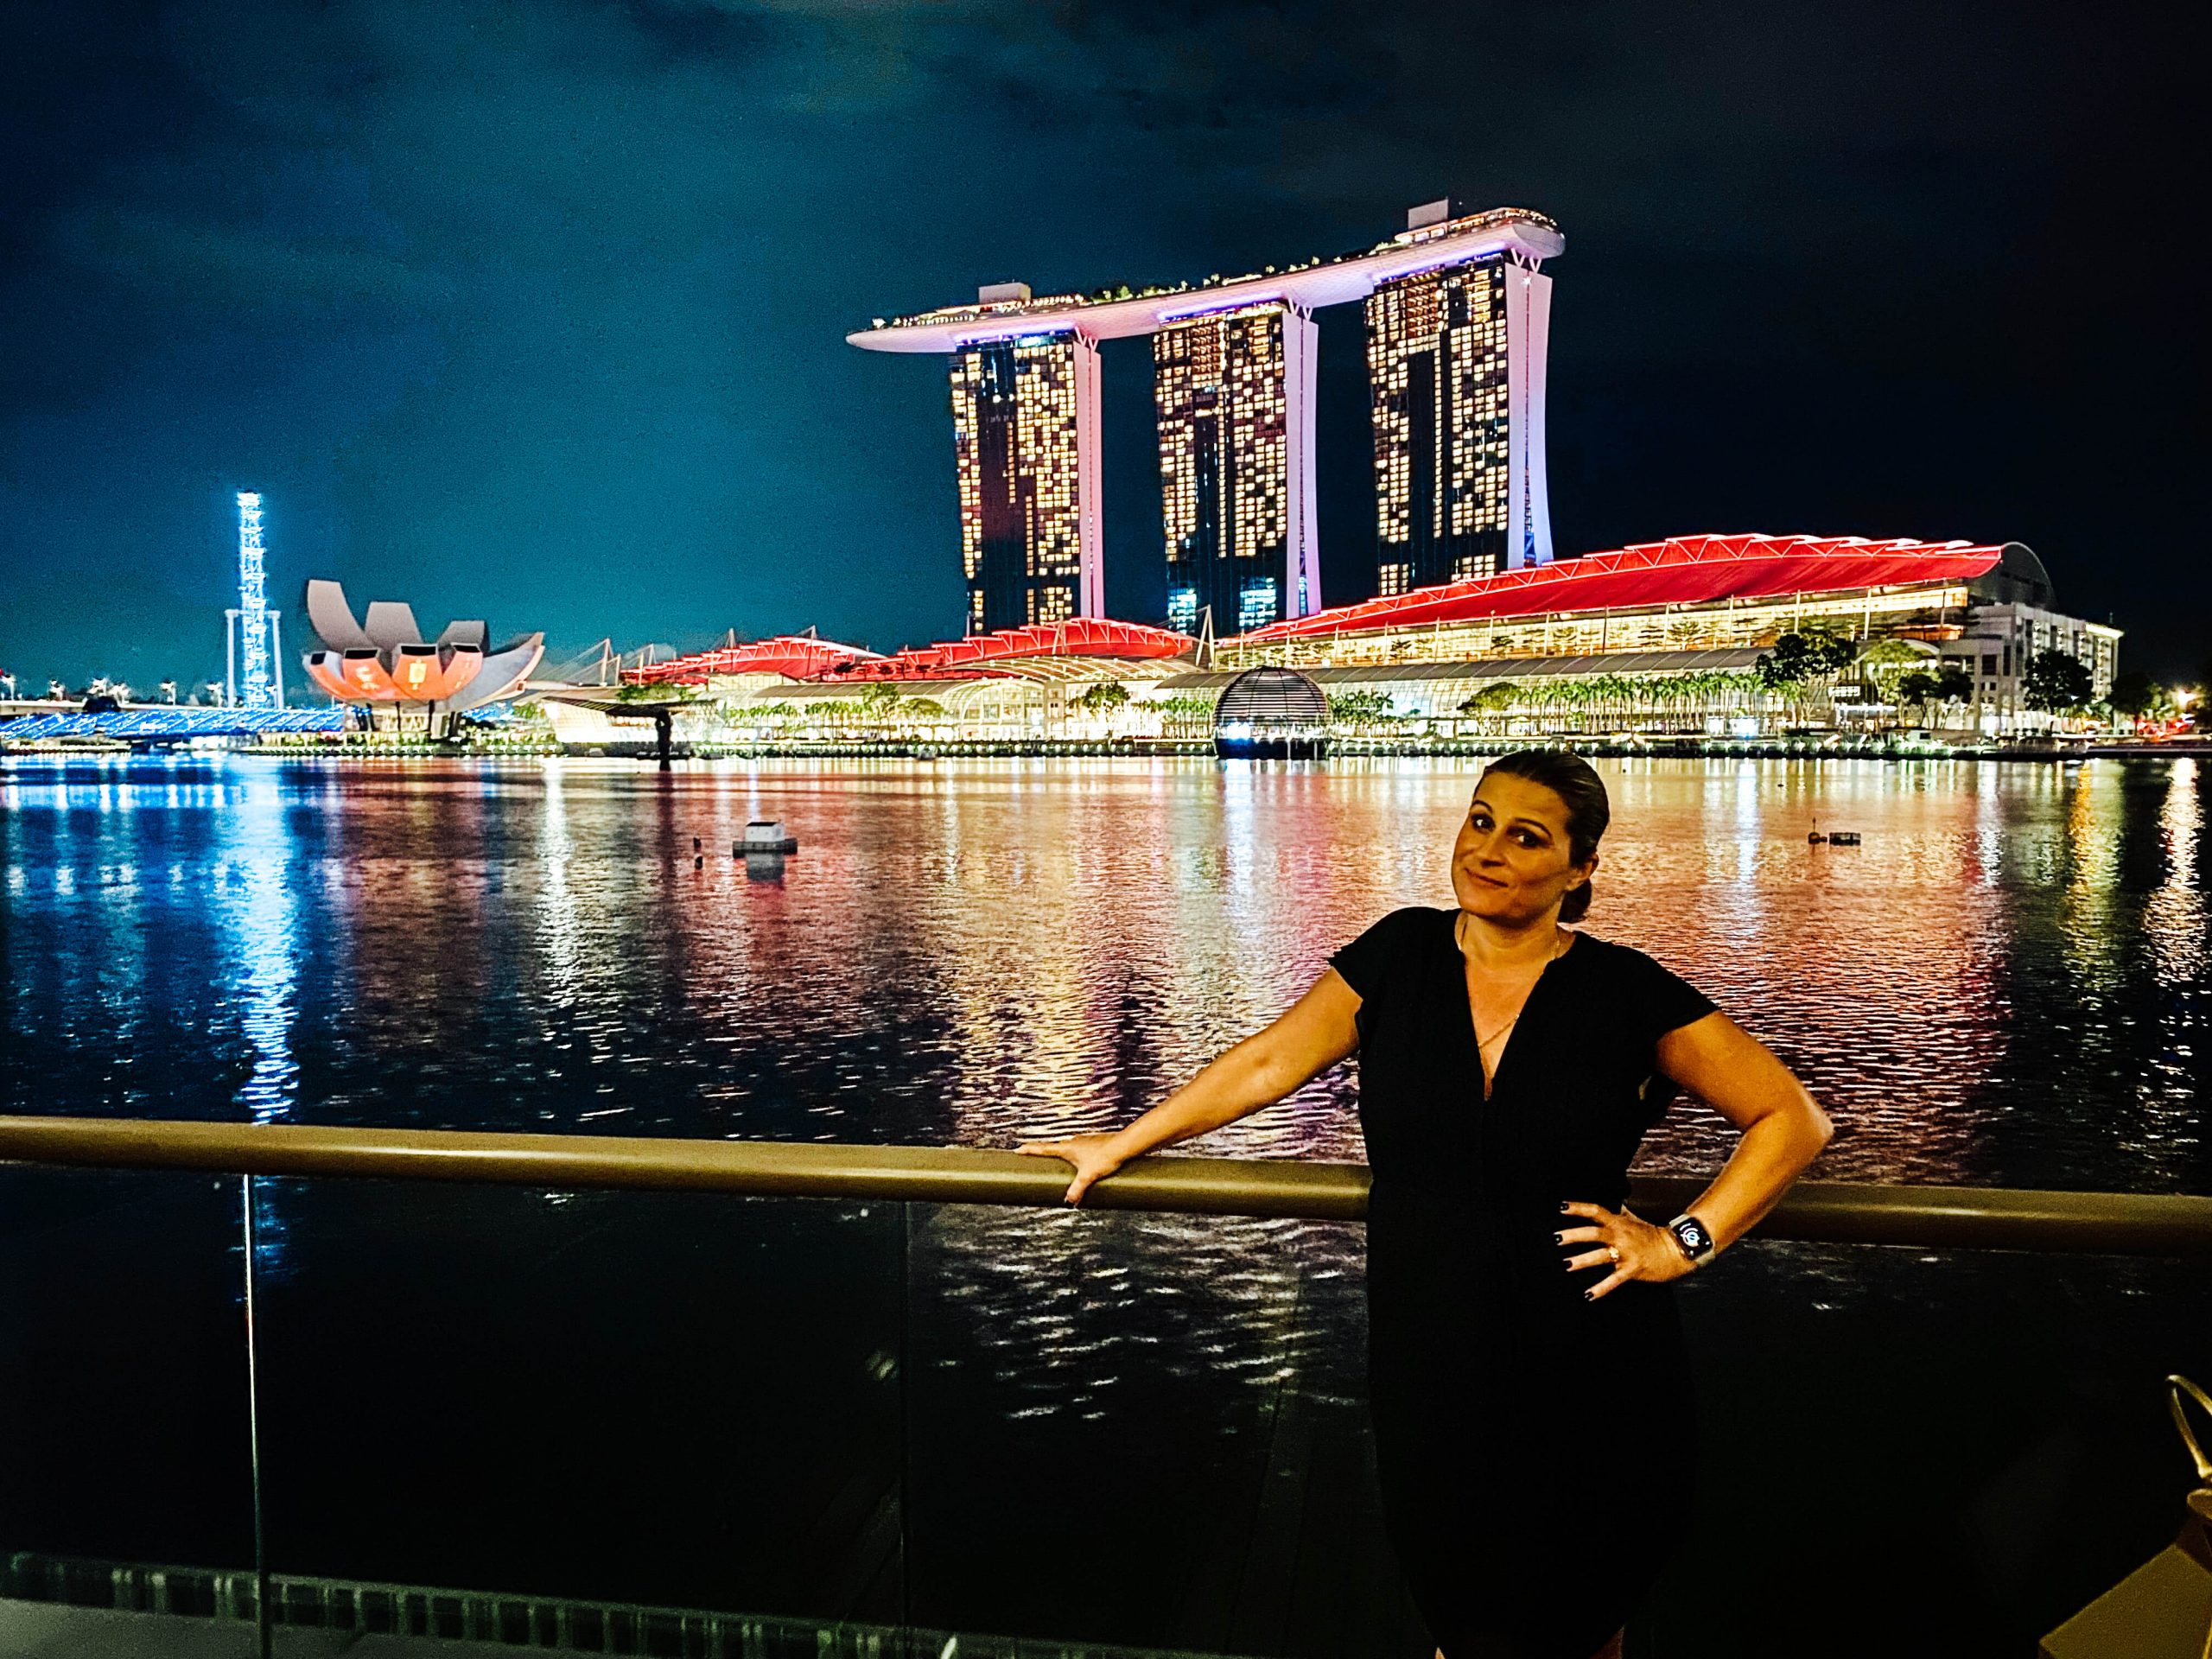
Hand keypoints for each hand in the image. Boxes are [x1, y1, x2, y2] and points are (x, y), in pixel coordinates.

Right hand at [1014, 1132, 1127, 1204]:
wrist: (1125, 1145)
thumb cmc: (1106, 1157)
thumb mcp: (1088, 1177)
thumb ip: (1077, 1190)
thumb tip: (1069, 1203)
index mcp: (1066, 1148)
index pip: (1042, 1148)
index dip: (1029, 1150)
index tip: (1017, 1150)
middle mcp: (1073, 1142)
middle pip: (1053, 1147)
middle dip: (1043, 1153)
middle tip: (1033, 1157)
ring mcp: (1084, 1142)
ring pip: (1067, 1148)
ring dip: (1060, 1155)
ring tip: (1058, 1165)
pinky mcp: (1094, 1144)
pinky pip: (1079, 1151)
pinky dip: (1075, 1157)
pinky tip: (1082, 1164)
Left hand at [1557, 1201, 1693, 1300]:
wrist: (1675, 1249)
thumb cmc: (1652, 1235)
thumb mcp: (1634, 1220)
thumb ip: (1620, 1214)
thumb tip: (1613, 1204)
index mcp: (1619, 1222)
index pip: (1595, 1211)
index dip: (1578, 1208)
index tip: (1561, 1207)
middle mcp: (1620, 1235)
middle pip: (1593, 1233)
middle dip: (1573, 1235)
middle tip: (1556, 1238)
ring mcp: (1626, 1253)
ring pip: (1601, 1256)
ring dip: (1582, 1260)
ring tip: (1566, 1264)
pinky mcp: (1632, 1269)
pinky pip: (1614, 1280)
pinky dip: (1600, 1288)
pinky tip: (1588, 1294)